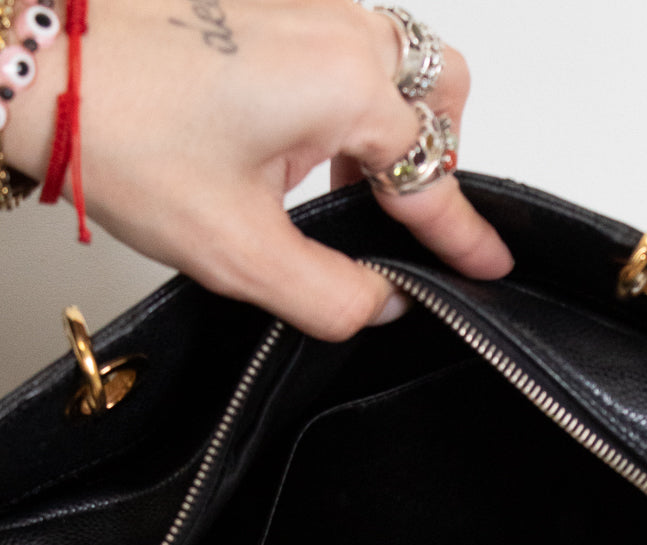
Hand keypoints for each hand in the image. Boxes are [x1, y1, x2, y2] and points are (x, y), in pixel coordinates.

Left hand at [4, 0, 512, 337]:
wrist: (40, 62)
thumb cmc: (120, 131)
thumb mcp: (237, 251)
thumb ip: (330, 295)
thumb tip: (383, 303)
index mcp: (345, 86)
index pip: (432, 177)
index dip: (463, 234)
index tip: (492, 264)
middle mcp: (338, 31)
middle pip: (439, 90)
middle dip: (438, 157)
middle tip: (401, 220)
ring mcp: (303, 6)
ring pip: (396, 60)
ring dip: (391, 127)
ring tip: (338, 187)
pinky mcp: (268, 4)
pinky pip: (346, 46)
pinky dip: (348, 100)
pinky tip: (298, 146)